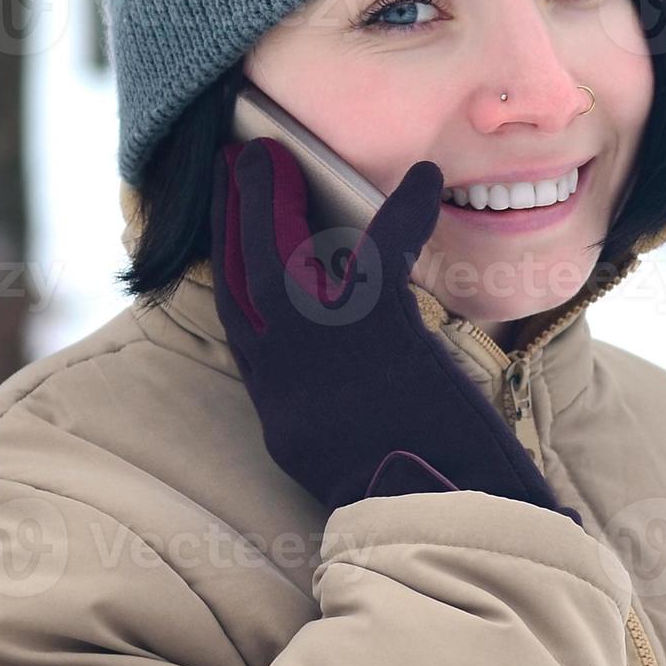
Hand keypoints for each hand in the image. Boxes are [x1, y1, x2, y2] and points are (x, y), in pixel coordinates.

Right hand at [209, 136, 581, 524]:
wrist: (443, 510)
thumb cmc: (411, 486)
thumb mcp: (337, 455)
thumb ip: (315, 406)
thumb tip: (324, 359)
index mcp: (278, 406)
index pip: (237, 321)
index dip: (224, 265)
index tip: (221, 223)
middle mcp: (285, 375)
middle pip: (240, 280)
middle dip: (230, 216)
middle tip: (231, 163)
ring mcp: (324, 348)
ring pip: (277, 258)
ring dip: (269, 200)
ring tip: (266, 155)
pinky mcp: (377, 328)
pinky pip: (382, 251)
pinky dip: (405, 209)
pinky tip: (422, 176)